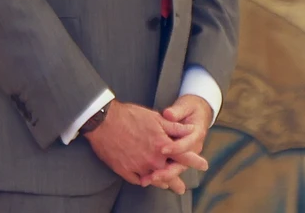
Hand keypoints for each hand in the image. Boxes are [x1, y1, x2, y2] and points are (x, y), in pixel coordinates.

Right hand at [84, 101, 198, 192]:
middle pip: (171, 175)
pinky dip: (143, 181)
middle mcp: (153, 160)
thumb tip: (191, 130)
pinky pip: (138, 180)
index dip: (196, 162)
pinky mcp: (125, 170)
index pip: (185, 157)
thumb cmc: (128, 116)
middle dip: (178, 182)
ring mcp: (139, 167)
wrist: (101, 120)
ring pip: (155, 180)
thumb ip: (175, 127)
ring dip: (162, 183)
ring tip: (166, 186)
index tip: (203, 165)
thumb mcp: (155, 117)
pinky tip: (145, 181)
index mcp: (163, 146)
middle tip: (181, 188)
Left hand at [142, 95, 214, 190]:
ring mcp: (185, 153)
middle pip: (180, 164)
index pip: (186, 145)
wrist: (199, 112)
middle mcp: (192, 149)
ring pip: (174, 169)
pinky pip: (169, 167)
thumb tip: (169, 114)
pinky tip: (144, 178)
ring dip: (161, 176)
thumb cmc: (192, 108)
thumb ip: (177, 111)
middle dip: (167, 172)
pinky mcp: (178, 155)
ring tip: (145, 181)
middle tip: (153, 177)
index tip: (163, 150)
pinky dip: (157, 173)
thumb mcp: (186, 106)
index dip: (175, 148)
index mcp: (196, 136)